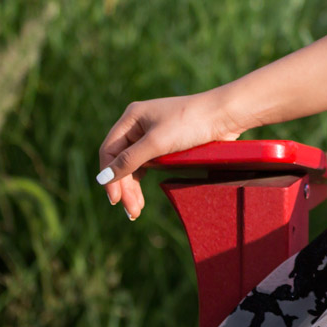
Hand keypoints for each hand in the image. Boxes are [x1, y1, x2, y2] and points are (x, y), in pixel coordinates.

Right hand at [95, 90, 243, 220]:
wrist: (224, 115)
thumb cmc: (190, 123)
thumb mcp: (156, 143)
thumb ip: (129, 161)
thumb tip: (101, 179)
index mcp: (132, 117)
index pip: (109, 150)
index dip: (109, 176)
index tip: (115, 199)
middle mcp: (139, 124)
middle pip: (121, 160)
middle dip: (124, 186)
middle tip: (131, 211)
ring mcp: (153, 134)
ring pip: (134, 165)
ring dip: (133, 187)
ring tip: (136, 210)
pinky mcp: (167, 143)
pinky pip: (148, 164)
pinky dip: (144, 181)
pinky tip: (142, 196)